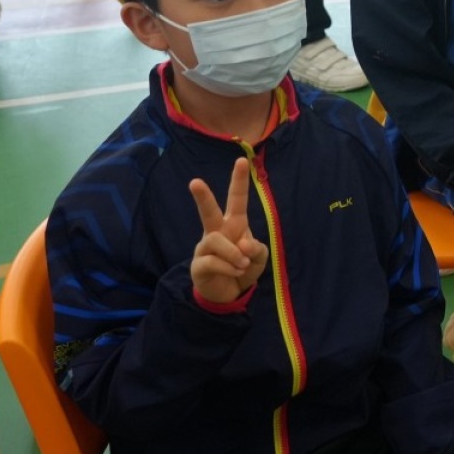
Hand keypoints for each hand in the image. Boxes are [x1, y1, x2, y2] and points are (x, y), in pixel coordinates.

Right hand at [189, 158, 267, 304]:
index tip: (242, 160)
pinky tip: (235, 272)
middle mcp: (217, 232)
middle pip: (209, 211)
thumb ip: (257, 249)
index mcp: (234, 224)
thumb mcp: (259, 258)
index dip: (239, 181)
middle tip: (195, 182)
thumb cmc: (243, 268)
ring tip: (242, 265)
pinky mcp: (198, 265)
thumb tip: (243, 243)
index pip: (237, 199)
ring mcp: (204, 248)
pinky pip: (212, 261)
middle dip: (203, 197)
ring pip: (215, 241)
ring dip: (233, 254)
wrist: (229, 294)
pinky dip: (228, 267)